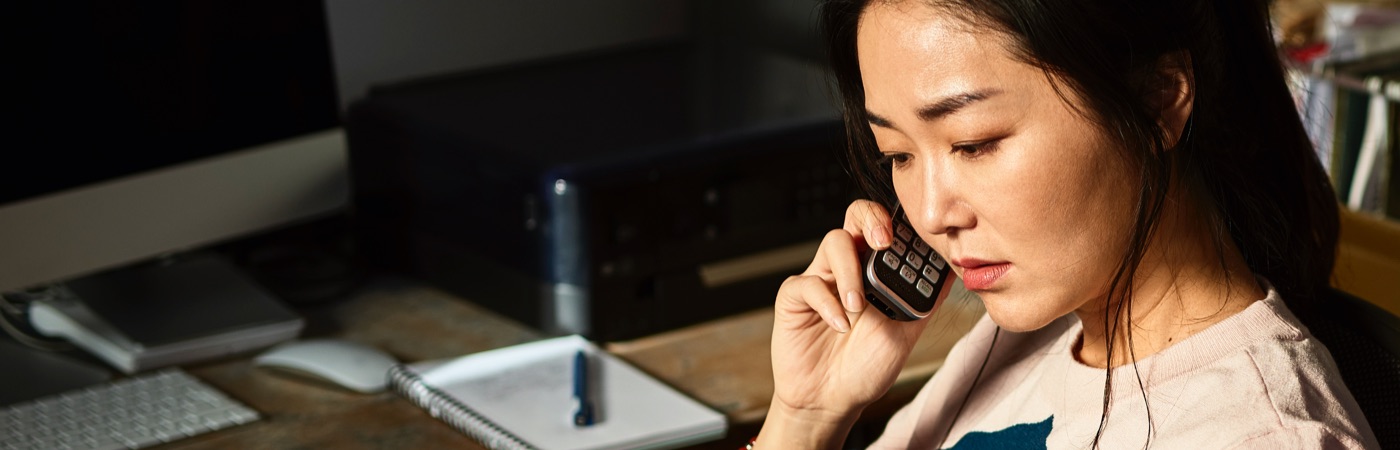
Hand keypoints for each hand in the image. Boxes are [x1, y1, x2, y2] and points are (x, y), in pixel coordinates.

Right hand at [758, 200, 952, 446]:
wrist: (834, 400)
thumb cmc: (866, 366)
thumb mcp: (907, 332)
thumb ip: (925, 300)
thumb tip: (953, 270)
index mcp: (875, 269)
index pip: (885, 227)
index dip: (897, 222)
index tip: (912, 239)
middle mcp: (847, 266)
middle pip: (855, 217)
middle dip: (871, 219)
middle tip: (883, 241)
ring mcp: (820, 278)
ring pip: (833, 243)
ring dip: (850, 271)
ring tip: (859, 306)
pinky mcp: (794, 297)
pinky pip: (808, 283)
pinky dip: (827, 303)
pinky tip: (839, 325)